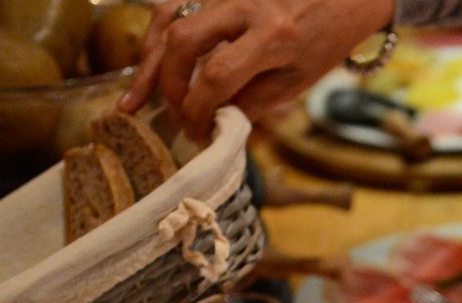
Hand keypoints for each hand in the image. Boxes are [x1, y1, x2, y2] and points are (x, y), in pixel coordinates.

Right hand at [120, 0, 391, 138]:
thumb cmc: (324, 39)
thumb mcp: (298, 78)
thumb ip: (254, 100)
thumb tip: (214, 124)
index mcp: (273, 37)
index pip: (218, 75)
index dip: (198, 108)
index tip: (195, 131)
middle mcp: (245, 7)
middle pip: (184, 42)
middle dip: (169, 84)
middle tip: (173, 115)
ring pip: (170, 17)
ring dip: (150, 59)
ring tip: (137, 96)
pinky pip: (176, 5)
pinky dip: (158, 35)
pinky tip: (150, 61)